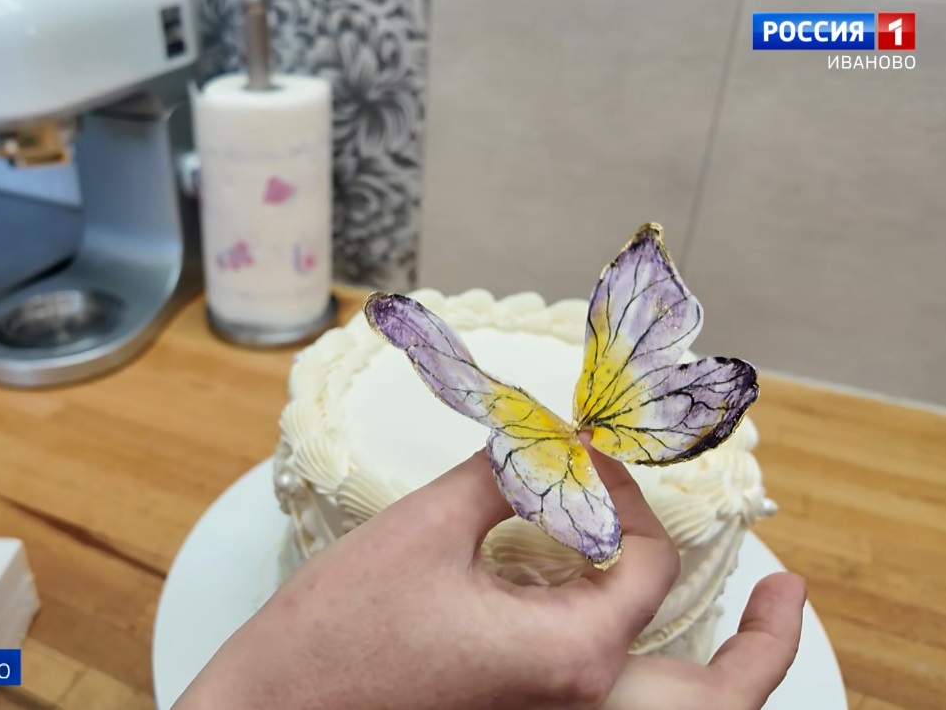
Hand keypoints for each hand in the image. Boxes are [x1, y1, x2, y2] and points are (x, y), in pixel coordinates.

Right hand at [174, 442, 803, 709]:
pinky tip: (583, 600)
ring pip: (655, 690)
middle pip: (709, 680)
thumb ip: (503, 474)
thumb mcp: (423, 530)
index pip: (646, 563)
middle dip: (758, 633)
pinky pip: (592, 684)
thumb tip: (544, 437)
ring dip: (691, 640)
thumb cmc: (331, 637)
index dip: (629, 493)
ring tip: (710, 593)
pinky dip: (611, 639)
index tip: (590, 452)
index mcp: (568, 655)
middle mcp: (572, 704)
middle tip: (787, 590)